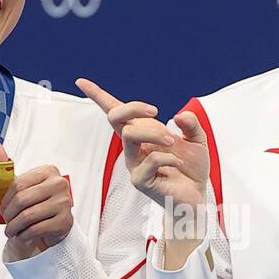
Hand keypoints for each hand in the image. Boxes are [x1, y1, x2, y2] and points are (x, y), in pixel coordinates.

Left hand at [0, 140, 72, 260]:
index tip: (2, 209)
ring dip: (14, 227)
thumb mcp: (21, 184)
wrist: (54, 224)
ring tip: (11, 230)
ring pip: (28, 216)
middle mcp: (59, 184)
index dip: (5, 200)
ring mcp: (65, 203)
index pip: (18, 184)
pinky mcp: (65, 221)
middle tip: (6, 221)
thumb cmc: (36, 202)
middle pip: (22, 200)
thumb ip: (6, 165)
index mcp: (48, 171)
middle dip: (9, 215)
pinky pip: (36, 229)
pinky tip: (22, 235)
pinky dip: (24, 235)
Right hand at [75, 78, 208, 215]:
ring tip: (173, 141)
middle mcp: (133, 147)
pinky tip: (178, 164)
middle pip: (116, 118)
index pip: (116, 112)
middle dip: (133, 108)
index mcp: (142, 133)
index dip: (98, 96)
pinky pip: (149, 161)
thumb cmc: (190, 169)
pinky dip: (168, 158)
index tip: (81, 81)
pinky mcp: (140, 181)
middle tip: (157, 111)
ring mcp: (134, 164)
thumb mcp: (197, 140)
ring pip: (129, 136)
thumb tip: (178, 116)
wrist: (195, 197)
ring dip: (154, 133)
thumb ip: (191, 124)